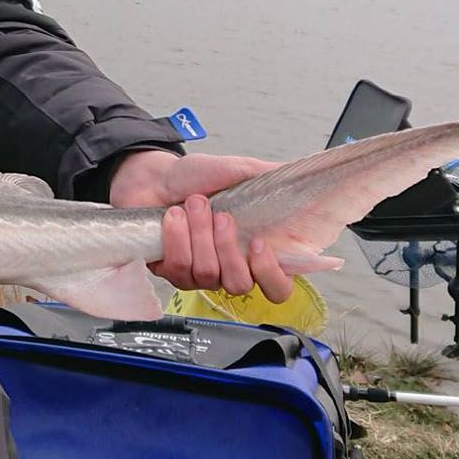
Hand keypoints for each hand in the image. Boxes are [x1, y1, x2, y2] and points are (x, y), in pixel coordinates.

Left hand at [108, 150, 294, 302]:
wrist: (156, 176)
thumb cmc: (198, 177)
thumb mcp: (238, 170)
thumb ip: (269, 178)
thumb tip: (301, 178)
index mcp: (255, 251)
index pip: (277, 287)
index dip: (271, 274)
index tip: (258, 243)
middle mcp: (230, 269)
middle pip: (239, 284)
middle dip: (226, 246)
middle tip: (220, 215)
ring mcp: (200, 275)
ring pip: (206, 273)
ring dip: (199, 234)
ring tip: (193, 204)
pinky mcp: (172, 273)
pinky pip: (178, 268)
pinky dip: (176, 237)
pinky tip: (174, 216)